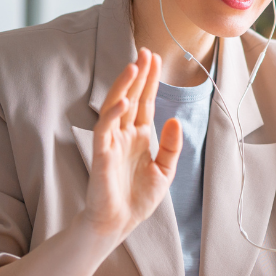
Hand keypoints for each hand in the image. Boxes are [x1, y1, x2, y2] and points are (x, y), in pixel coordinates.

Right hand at [80, 47, 182, 242]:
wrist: (118, 223)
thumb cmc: (138, 198)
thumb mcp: (165, 171)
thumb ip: (172, 146)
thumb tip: (174, 119)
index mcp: (139, 135)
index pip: (144, 101)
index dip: (150, 81)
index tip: (155, 59)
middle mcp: (124, 134)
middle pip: (131, 98)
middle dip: (138, 75)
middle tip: (146, 52)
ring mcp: (112, 142)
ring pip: (115, 107)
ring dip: (124, 86)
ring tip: (134, 66)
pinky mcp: (101, 154)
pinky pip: (104, 130)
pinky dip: (112, 114)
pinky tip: (123, 101)